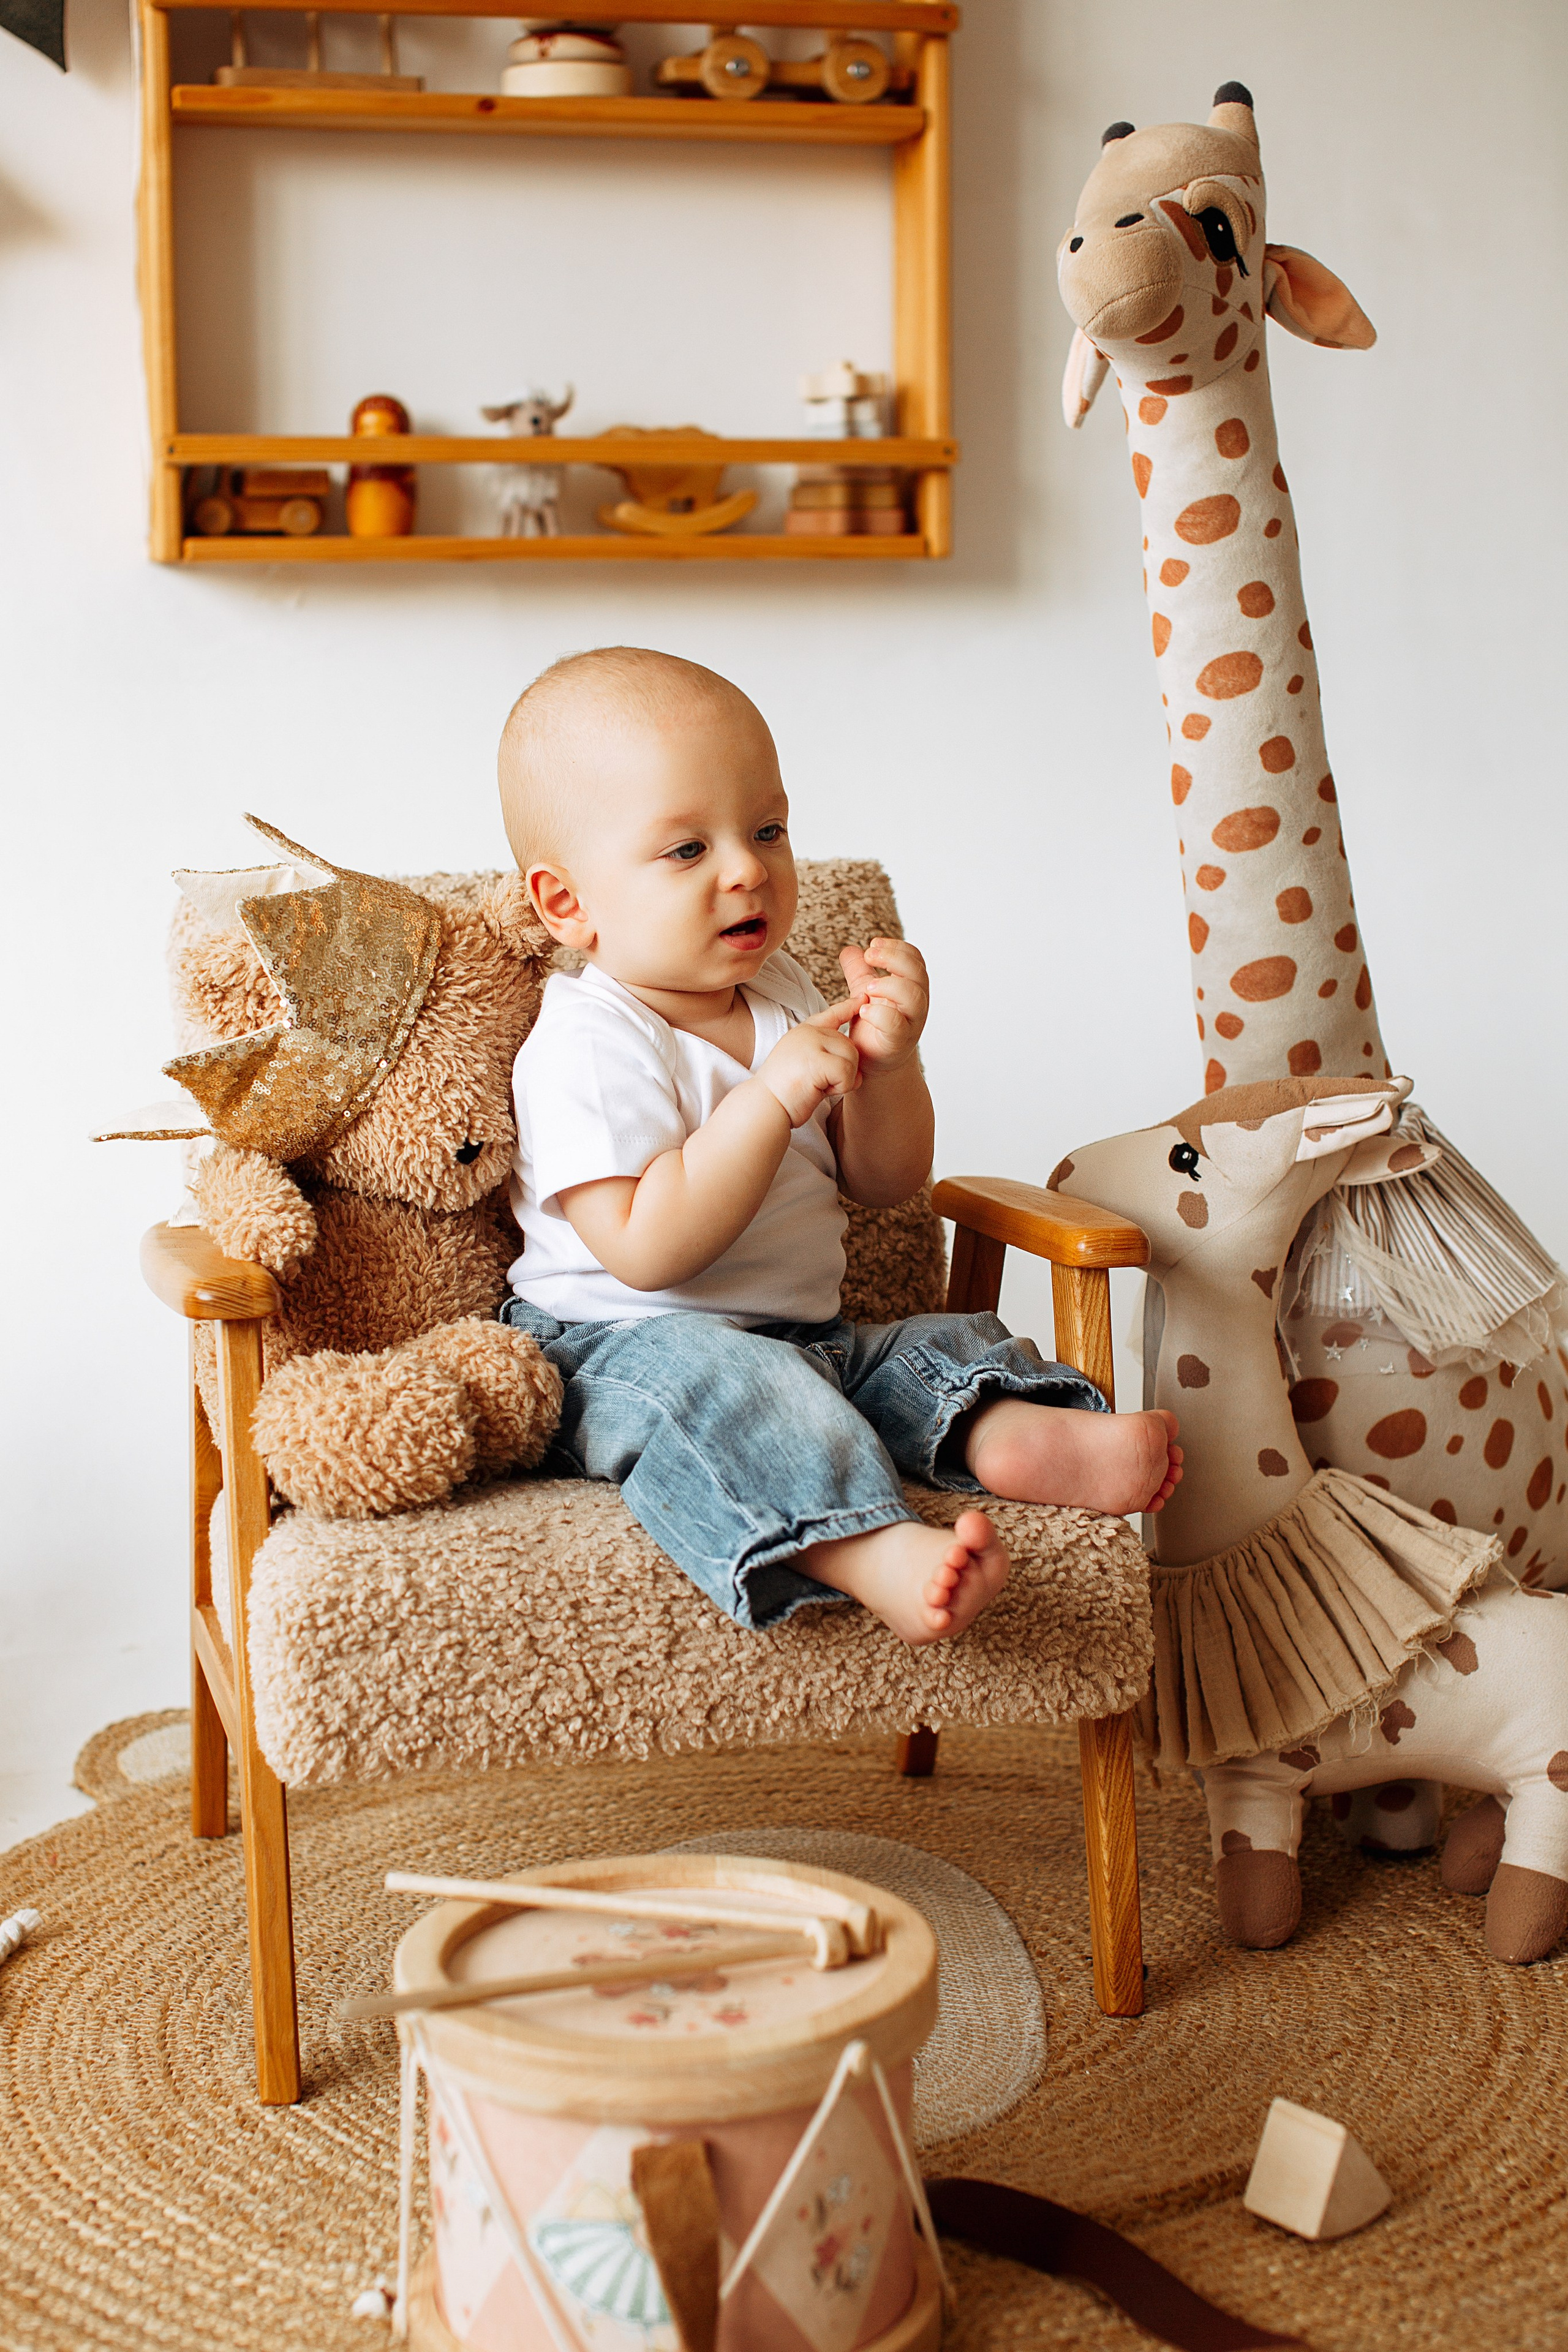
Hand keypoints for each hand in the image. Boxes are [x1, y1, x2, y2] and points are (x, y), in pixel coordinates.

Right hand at [756, 995, 864, 1127]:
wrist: (765, 1106)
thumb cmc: (784, 1093)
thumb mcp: (805, 1067)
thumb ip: (827, 1059)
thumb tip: (858, 1073)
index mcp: (803, 1032)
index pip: (832, 1015)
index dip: (849, 1007)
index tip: (863, 998)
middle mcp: (808, 1033)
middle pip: (850, 1045)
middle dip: (844, 1070)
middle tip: (819, 1083)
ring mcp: (811, 1043)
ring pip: (852, 1057)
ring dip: (842, 1080)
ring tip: (818, 1086)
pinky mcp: (816, 1059)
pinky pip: (847, 1072)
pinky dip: (840, 1087)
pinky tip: (820, 1091)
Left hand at [839, 939, 928, 1076]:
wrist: (872, 1060)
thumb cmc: (874, 1025)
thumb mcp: (864, 994)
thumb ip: (859, 972)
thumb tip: (851, 949)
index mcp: (910, 986)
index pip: (914, 958)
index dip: (896, 947)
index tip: (872, 944)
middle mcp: (916, 1003)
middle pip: (918, 973)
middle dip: (894, 958)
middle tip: (869, 955)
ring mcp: (910, 1023)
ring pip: (913, 996)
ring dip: (890, 985)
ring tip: (867, 988)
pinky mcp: (899, 1042)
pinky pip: (896, 1025)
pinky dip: (879, 1014)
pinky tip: (863, 1009)